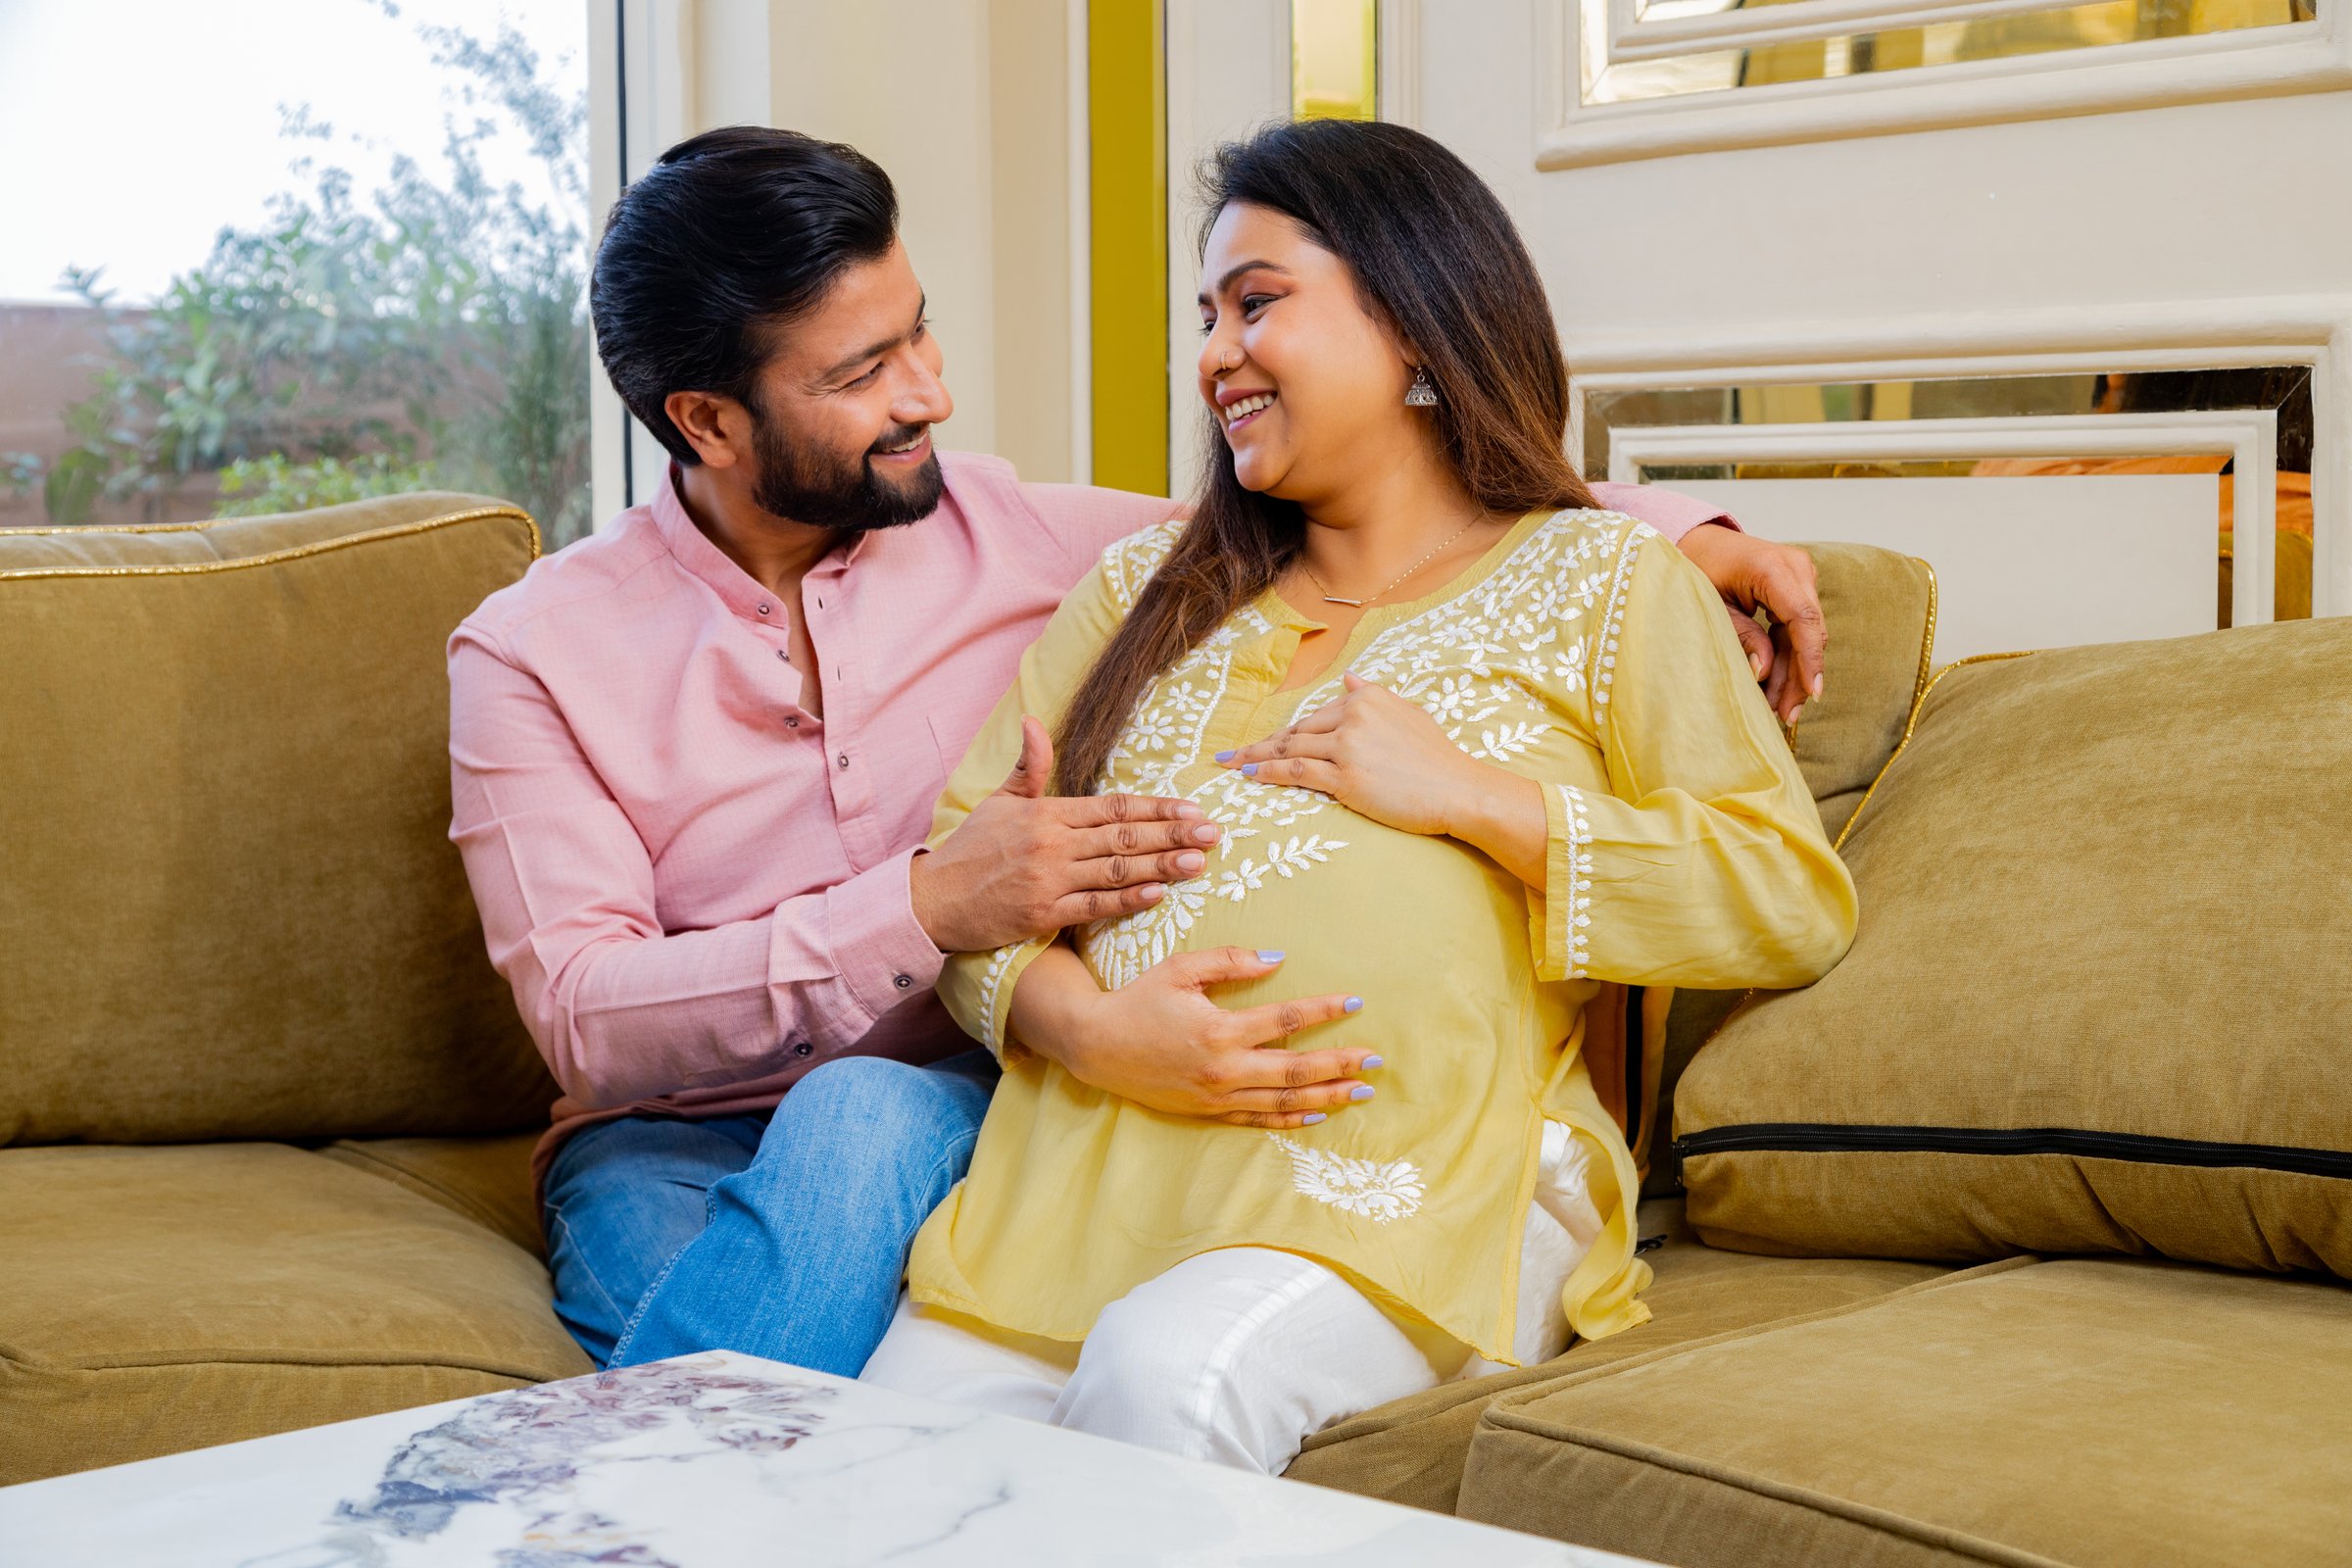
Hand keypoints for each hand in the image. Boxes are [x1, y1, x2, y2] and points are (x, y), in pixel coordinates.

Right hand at [911, 717, 1221, 952]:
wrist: (933, 899)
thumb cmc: (971, 849)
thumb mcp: (998, 800)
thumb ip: (1027, 766)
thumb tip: (1034, 720)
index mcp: (1047, 812)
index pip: (1113, 806)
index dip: (1156, 808)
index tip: (1191, 810)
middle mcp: (1052, 843)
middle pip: (1124, 835)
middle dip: (1172, 833)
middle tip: (1212, 833)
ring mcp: (1049, 879)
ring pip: (1116, 869)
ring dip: (1160, 865)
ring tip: (1198, 862)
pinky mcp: (1042, 913)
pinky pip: (1093, 906)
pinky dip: (1126, 900)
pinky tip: (1157, 894)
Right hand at [1032, 946, 1379, 1128]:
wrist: (1094, 1045)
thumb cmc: (1137, 1000)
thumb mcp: (1179, 968)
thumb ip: (1229, 961)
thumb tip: (1277, 959)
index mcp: (1219, 1029)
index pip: (1285, 1020)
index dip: (1324, 1010)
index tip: (1355, 1001)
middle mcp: (1223, 1068)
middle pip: (1295, 1069)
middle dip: (1340, 1064)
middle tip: (1375, 1060)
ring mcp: (1216, 1096)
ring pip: (1283, 1101)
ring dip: (1326, 1096)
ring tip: (1361, 1092)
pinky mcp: (1207, 1112)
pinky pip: (1257, 1120)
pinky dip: (1290, 1119)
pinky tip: (1317, 1115)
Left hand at [1212, 673, 1491, 836]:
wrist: (1459, 789)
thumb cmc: (1438, 758)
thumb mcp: (1409, 713)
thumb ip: (1375, 696)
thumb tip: (1348, 679)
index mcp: (1366, 697)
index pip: (1316, 717)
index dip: (1286, 733)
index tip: (1264, 743)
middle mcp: (1353, 715)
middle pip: (1296, 732)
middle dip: (1261, 744)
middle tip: (1229, 754)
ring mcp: (1348, 746)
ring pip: (1290, 749)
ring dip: (1255, 757)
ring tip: (1230, 764)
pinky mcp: (1346, 777)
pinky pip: (1296, 773)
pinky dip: (1269, 773)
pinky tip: (1250, 775)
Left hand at [1674, 523, 1824, 722]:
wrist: (1697, 543)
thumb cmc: (1696, 570)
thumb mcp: (1711, 607)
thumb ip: (1740, 636)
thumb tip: (1763, 672)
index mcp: (1772, 567)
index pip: (1803, 618)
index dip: (1809, 659)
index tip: (1812, 693)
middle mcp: (1795, 568)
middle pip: (1809, 630)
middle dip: (1800, 675)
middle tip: (1787, 715)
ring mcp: (1799, 576)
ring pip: (1805, 634)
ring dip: (1793, 672)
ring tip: (1780, 709)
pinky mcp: (1796, 588)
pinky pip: (1796, 628)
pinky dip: (1787, 657)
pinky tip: (1777, 688)